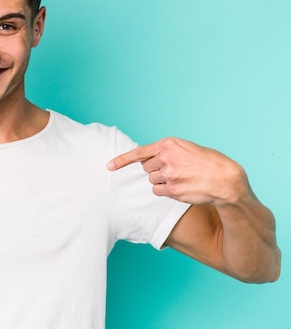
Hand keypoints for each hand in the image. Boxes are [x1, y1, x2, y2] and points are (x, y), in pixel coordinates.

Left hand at [107, 137, 249, 205]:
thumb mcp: (188, 148)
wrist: (227, 179)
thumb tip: (150, 160)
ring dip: (162, 181)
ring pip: (152, 180)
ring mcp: (168, 174)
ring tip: (182, 179)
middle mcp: (166, 158)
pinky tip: (181, 188)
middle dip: (156, 170)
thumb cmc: (210, 163)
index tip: (109, 166)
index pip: (139, 152)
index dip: (122, 160)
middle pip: (146, 168)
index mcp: (169, 144)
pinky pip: (158, 191)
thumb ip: (168, 151)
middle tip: (174, 170)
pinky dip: (165, 191)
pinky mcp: (172, 190)